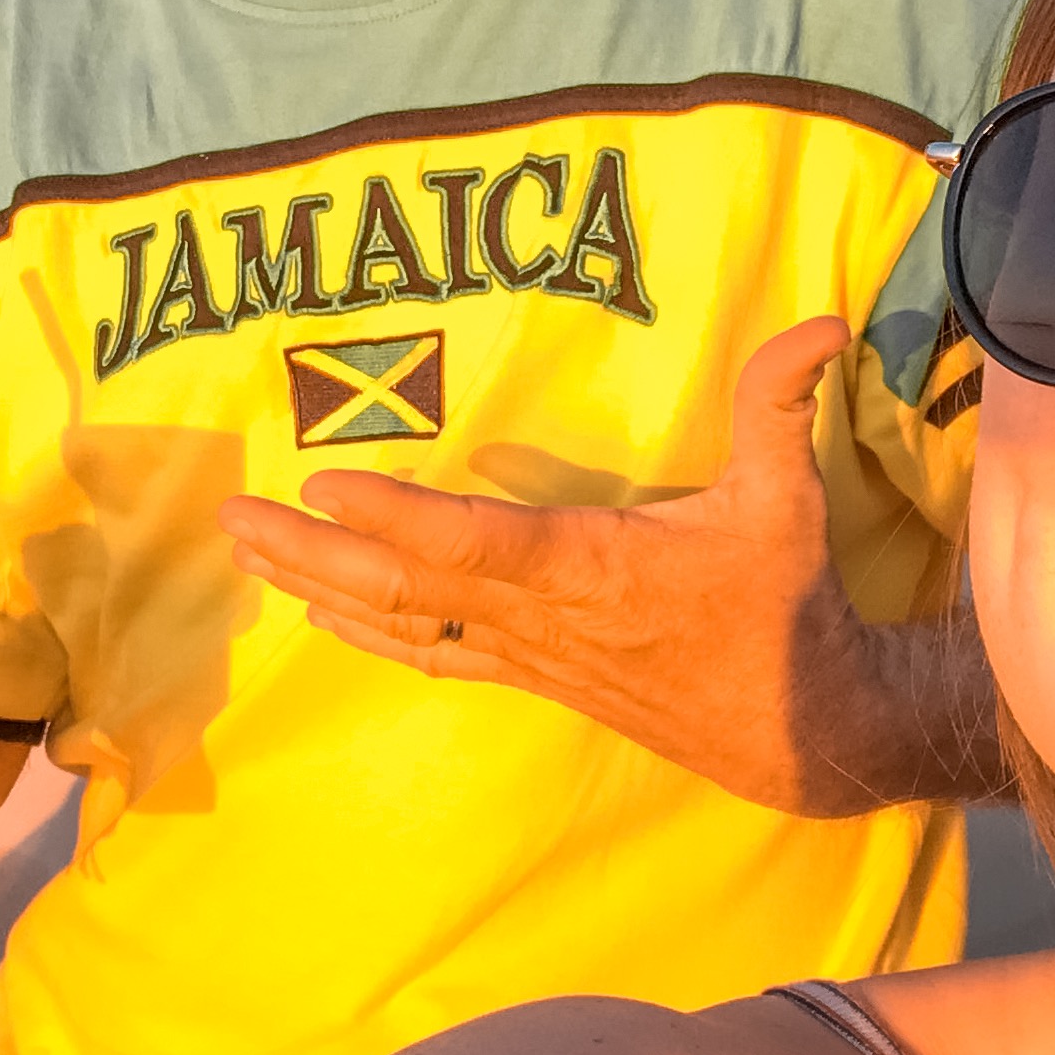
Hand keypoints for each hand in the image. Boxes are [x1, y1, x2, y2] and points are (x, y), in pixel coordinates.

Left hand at [221, 318, 900, 815]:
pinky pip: (429, 653)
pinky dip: (365, 630)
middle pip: (402, 586)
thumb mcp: (788, 498)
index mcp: (593, 568)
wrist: (800, 732)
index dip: (394, 517)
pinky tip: (315, 611)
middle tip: (232, 517)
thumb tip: (822, 321)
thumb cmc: (786, 608)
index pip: (473, 543)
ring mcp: (528, 654)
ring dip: (316, 585)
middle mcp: (542, 617)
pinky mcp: (530, 675)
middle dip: (310, 549)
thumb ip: (781, 402)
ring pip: (401, 623)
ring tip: (244, 552)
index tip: (321, 483)